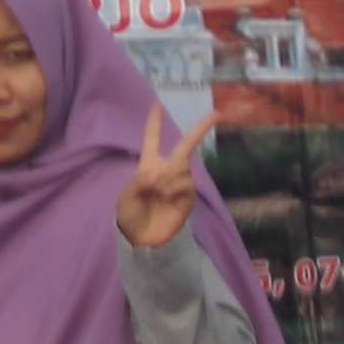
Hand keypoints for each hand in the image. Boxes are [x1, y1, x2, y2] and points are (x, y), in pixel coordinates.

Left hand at [118, 100, 208, 251]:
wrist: (142, 239)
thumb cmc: (130, 215)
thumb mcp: (126, 196)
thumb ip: (139, 181)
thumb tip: (159, 174)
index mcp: (149, 165)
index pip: (152, 139)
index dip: (154, 122)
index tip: (157, 104)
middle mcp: (168, 170)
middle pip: (185, 145)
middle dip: (200, 129)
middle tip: (217, 114)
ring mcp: (180, 183)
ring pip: (182, 167)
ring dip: (169, 176)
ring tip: (158, 193)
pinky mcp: (188, 197)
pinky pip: (186, 184)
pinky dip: (175, 188)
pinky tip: (167, 198)